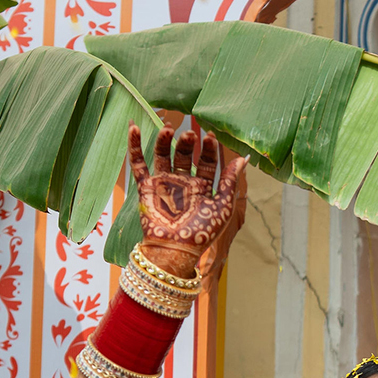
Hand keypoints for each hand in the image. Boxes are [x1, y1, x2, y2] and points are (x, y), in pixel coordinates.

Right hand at [129, 124, 245, 275]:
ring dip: (165, 140)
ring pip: (163, 155)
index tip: (210, 136)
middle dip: (188, 143)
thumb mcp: (223, 206)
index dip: (209, 149)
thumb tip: (244, 158)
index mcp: (203, 187)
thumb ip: (231, 181)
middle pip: (185, 155)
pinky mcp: (146, 187)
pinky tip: (133, 127)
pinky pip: (138, 164)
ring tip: (169, 128)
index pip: (207, 162)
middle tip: (191, 134)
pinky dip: (134, 146)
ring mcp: (164, 183)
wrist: (176, 249)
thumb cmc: (202, 232)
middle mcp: (183, 183)